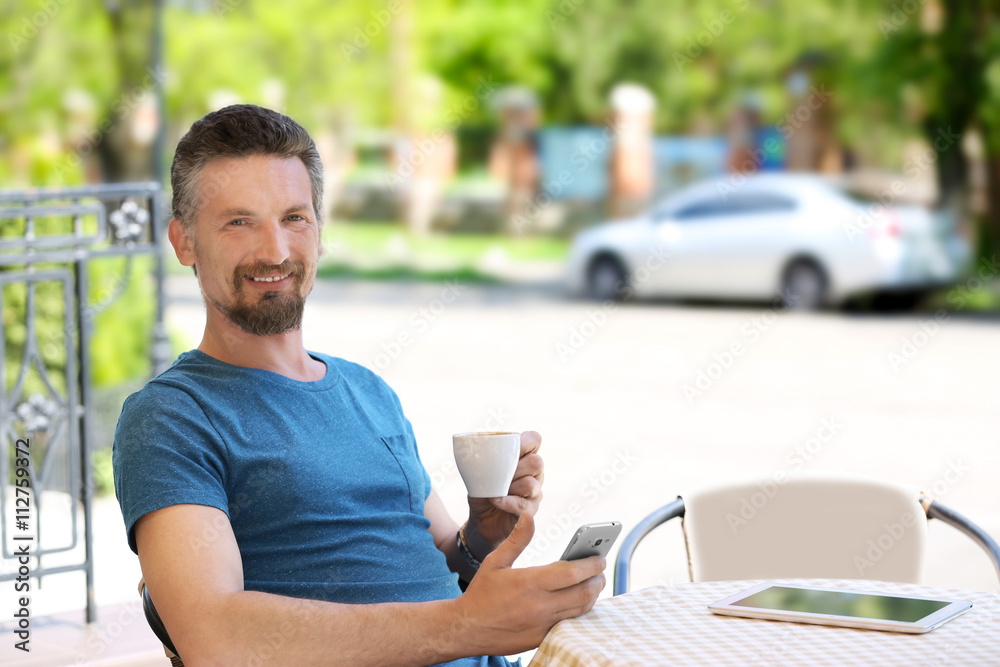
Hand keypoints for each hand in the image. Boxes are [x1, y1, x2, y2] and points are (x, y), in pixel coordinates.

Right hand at [457, 513, 605, 655]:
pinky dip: (578, 613)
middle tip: (601, 571)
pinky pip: (569, 625)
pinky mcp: (541, 639)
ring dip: (592, 597)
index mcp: (530, 583)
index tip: (599, 557)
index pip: (572, 573)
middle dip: (598, 580)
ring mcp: (542, 625)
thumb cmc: (480, 593)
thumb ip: (517, 539)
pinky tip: (578, 603)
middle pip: (583, 593)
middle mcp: (540, 606)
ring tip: (593, 584)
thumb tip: (529, 516)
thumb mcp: (495, 561)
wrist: (465, 629)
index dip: (590, 564)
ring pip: (580, 611)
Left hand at [467, 431, 543, 548]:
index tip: (508, 449)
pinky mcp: (531, 511)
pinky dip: (506, 502)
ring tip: (496, 491)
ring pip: (531, 484)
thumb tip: (473, 447)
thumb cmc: (483, 491)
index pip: (534, 439)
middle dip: (515, 468)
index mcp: (524, 457)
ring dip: (510, 487)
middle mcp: (535, 473)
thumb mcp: (478, 471)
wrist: (481, 519)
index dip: (525, 441)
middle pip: (536, 462)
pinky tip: (495, 500)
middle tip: (497, 474)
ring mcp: (535, 493)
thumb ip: (483, 457)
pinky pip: (522, 504)